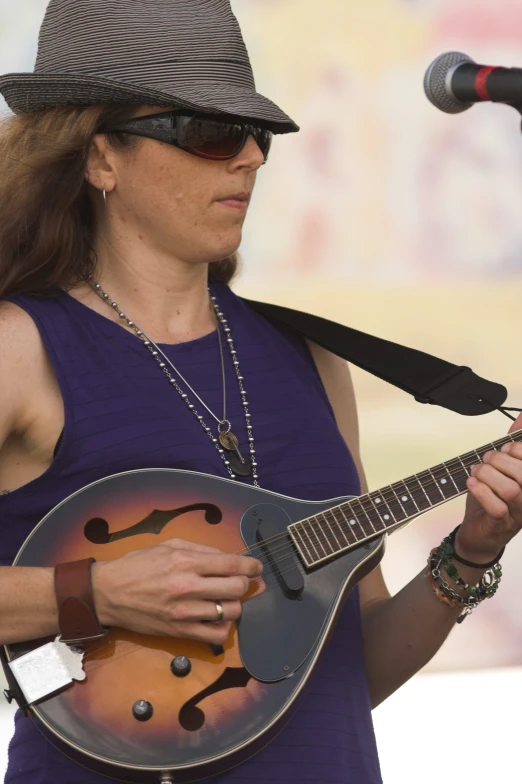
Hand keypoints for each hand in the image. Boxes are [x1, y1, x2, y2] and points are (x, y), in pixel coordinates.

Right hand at [91, 538, 262, 644]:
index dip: (251, 566)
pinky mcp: (179, 631)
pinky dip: (223, 628)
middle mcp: (188, 586)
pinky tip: (217, 619)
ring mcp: (184, 612)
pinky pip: (215, 636)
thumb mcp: (168, 545)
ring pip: (230, 612)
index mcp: (186, 561)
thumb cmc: (138, 565)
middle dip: (245, 585)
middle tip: (241, 583)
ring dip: (235, 606)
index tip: (257, 568)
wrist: (108, 593)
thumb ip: (200, 549)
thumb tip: (227, 556)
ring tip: (227, 600)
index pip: (232, 565)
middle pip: (236, 589)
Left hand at [457, 414, 521, 562]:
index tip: (503, 449)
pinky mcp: (501, 525)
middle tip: (485, 460)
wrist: (479, 535)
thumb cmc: (492, 499)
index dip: (516, 449)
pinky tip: (471, 484)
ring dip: (487, 475)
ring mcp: (518, 514)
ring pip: (511, 490)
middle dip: (499, 460)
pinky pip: (496, 507)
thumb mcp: (502, 468)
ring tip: (476, 473)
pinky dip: (480, 491)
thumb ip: (514, 444)